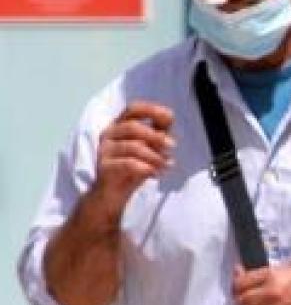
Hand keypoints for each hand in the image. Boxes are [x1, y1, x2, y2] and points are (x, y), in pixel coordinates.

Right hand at [89, 102, 174, 220]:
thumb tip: (169, 115)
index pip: (132, 109)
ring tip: (165, 165)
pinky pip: (128, 164)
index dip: (151, 110)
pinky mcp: (104, 167)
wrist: (113, 195)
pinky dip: (146, 168)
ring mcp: (104, 150)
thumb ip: (158, 133)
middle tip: (172, 147)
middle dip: (157, 136)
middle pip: (133, 127)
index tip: (169, 116)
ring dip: (154, 156)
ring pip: (133, 146)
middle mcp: (109, 134)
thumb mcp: (149, 149)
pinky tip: (154, 173)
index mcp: (120, 126)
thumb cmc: (133, 169)